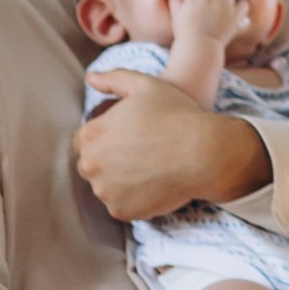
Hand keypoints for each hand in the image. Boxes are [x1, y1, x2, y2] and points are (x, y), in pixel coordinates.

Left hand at [76, 70, 269, 219]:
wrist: (204, 152)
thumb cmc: (176, 114)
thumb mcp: (145, 85)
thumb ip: (113, 78)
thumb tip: (92, 78)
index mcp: (90, 135)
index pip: (84, 139)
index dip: (107, 135)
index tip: (130, 134)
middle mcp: (91, 166)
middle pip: (91, 164)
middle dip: (110, 157)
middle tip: (141, 150)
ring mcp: (105, 192)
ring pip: (105, 186)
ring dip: (120, 178)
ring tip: (150, 165)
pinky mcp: (121, 211)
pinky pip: (121, 204)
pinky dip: (133, 196)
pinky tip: (154, 181)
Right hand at [170, 0, 250, 48]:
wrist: (198, 47)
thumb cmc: (185, 34)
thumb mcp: (176, 17)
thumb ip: (175, 2)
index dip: (199, 2)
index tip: (198, 13)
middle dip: (211, 1)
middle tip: (209, 16)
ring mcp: (224, 4)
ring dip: (226, 4)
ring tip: (221, 16)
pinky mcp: (235, 13)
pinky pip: (243, 4)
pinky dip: (241, 7)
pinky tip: (236, 13)